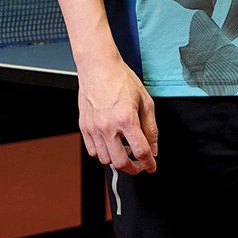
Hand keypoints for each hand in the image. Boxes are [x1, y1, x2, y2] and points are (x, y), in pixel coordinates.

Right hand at [77, 56, 158, 173]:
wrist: (99, 68)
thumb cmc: (122, 80)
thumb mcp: (145, 101)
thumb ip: (150, 127)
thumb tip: (153, 147)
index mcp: (126, 119)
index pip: (140, 151)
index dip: (149, 163)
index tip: (152, 166)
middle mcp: (108, 127)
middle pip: (121, 162)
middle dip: (134, 168)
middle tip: (140, 165)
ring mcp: (93, 128)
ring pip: (105, 159)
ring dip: (118, 160)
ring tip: (126, 151)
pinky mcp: (84, 127)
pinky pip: (92, 151)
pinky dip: (103, 154)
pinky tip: (112, 145)